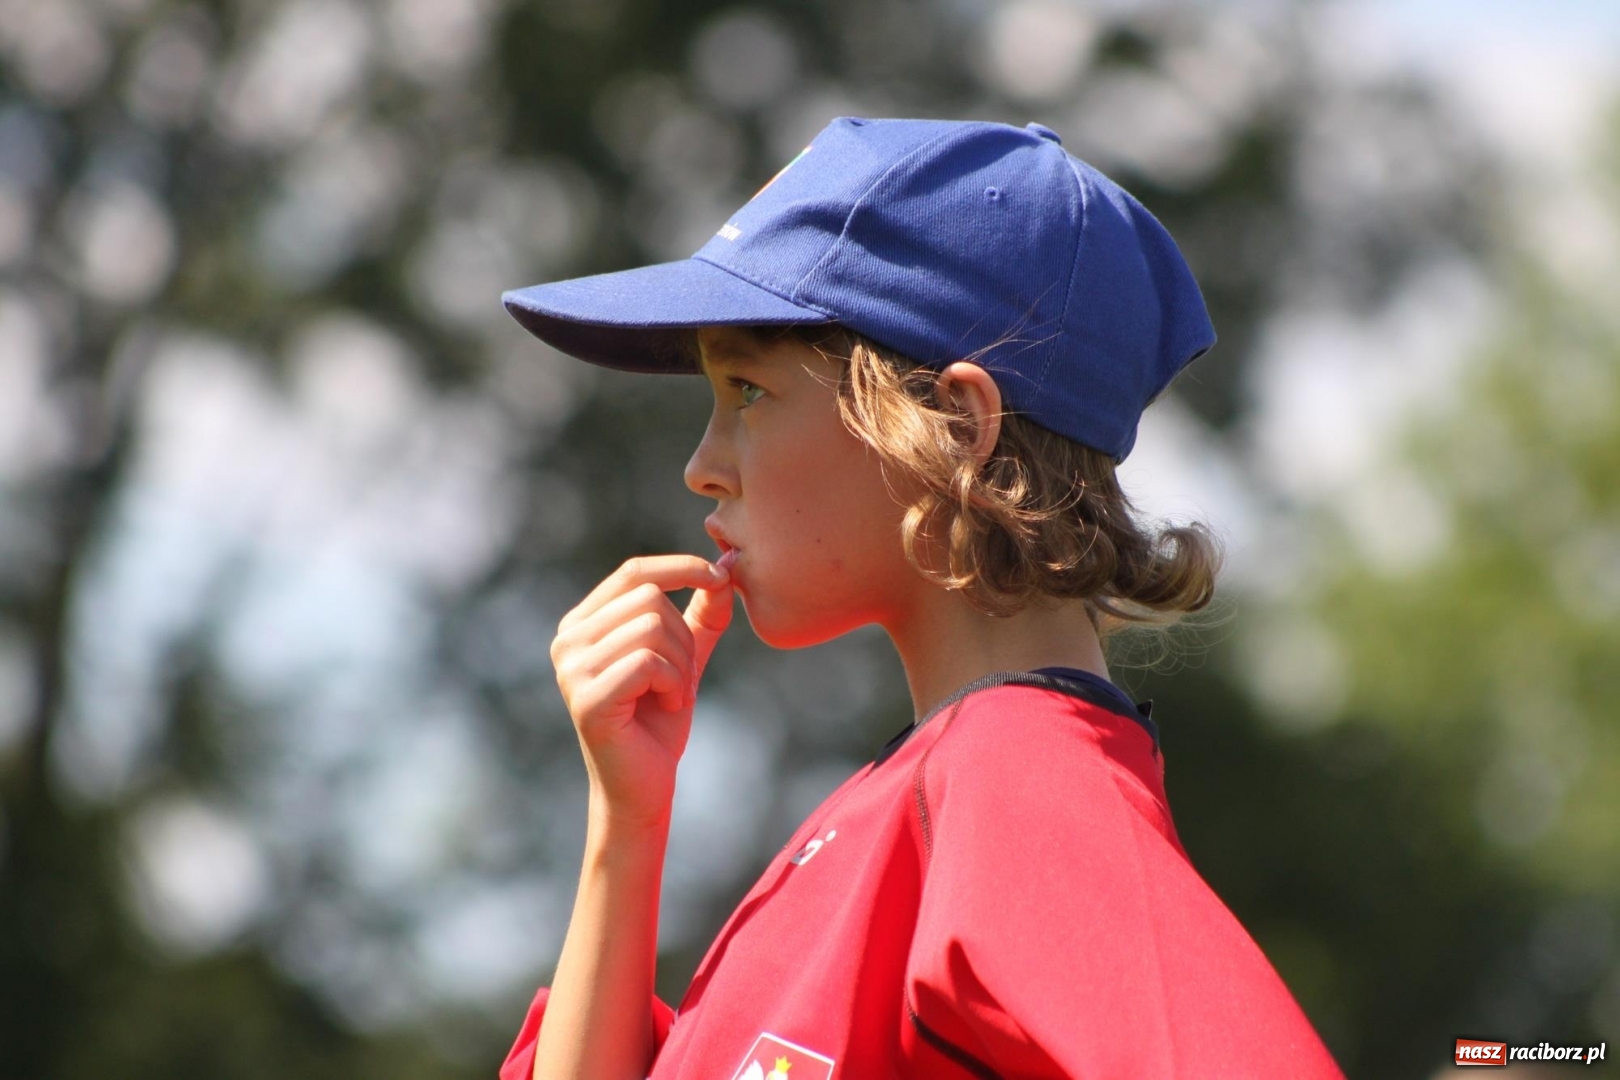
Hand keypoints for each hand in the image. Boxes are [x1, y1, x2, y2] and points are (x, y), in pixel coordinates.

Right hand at [550, 554, 734, 827]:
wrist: (643, 785)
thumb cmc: (658, 720)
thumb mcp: (684, 656)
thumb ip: (701, 614)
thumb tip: (726, 567)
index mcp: (582, 623)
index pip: (633, 572)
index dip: (681, 567)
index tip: (721, 576)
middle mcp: (568, 640)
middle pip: (649, 598)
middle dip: (684, 637)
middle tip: (683, 677)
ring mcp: (571, 669)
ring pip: (652, 628)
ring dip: (682, 665)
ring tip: (674, 695)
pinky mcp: (588, 699)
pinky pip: (649, 663)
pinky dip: (675, 684)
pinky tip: (669, 707)